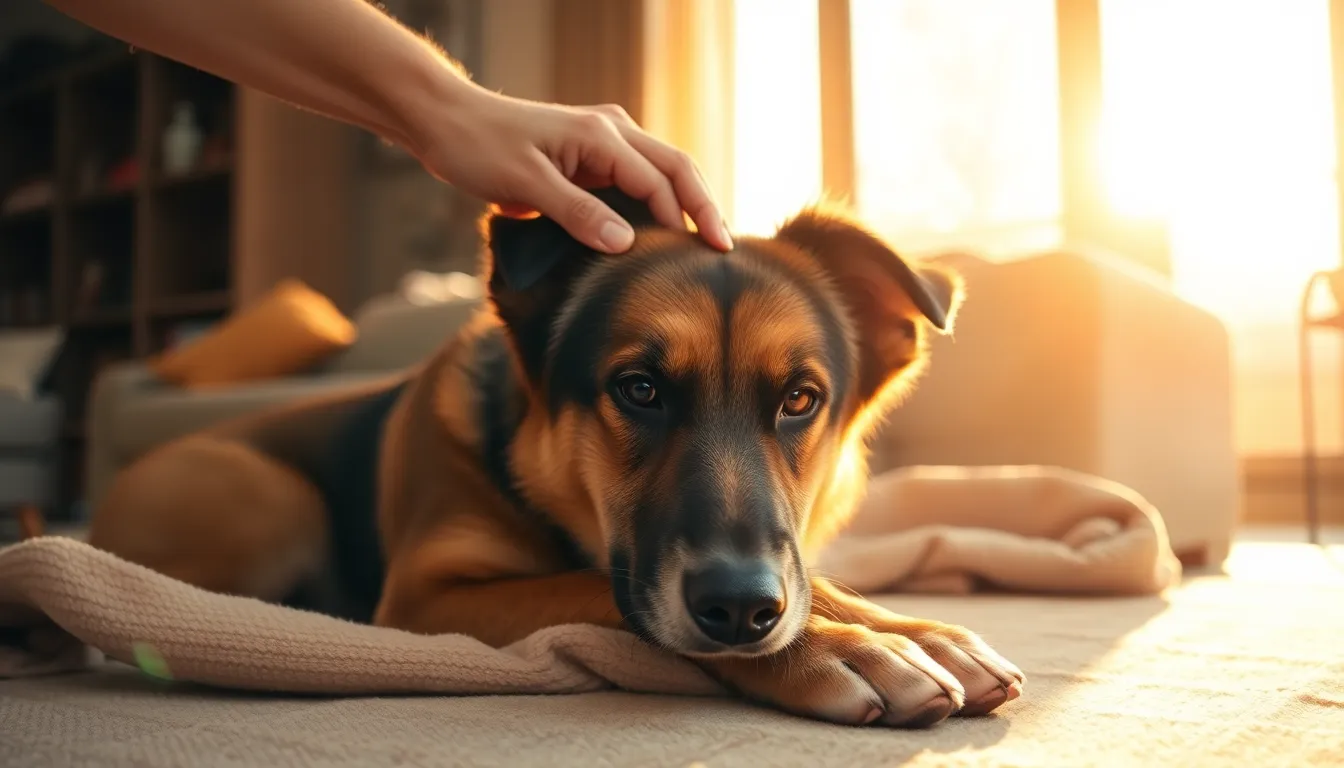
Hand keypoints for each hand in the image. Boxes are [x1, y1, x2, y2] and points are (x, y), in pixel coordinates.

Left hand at [408, 84, 732, 254]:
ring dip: (684, 204)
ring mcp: (603, 141)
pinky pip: (636, 180)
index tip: (703, 256)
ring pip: (660, 172)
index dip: (684, 219)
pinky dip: (656, 204)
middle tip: (725, 250)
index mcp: (601, 134)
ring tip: (703, 246)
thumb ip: (577, 214)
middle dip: (702, 207)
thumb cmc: (479, 147)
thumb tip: (626, 243)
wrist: (446, 122)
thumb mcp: (526, 184)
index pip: (659, 180)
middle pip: (676, 168)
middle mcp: (610, 131)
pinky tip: (663, 233)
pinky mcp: (590, 156)